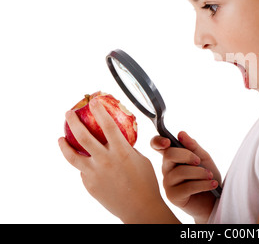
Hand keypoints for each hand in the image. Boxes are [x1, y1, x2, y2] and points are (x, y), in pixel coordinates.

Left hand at [59, 98, 178, 223]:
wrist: (140, 208)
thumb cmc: (146, 182)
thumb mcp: (141, 159)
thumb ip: (127, 148)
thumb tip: (117, 140)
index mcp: (121, 152)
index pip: (107, 125)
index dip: (99, 110)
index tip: (93, 101)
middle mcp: (105, 161)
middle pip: (83, 136)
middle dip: (73, 121)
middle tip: (69, 113)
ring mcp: (94, 174)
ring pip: (72, 156)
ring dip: (64, 144)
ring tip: (60, 137)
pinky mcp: (89, 185)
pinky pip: (83, 170)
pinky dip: (84, 164)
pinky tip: (86, 162)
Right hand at [151, 131, 220, 223]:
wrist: (215, 200)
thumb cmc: (207, 177)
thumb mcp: (204, 158)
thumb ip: (193, 146)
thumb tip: (181, 133)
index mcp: (172, 157)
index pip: (157, 145)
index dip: (158, 141)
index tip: (168, 141)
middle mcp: (167, 169)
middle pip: (169, 155)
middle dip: (187, 155)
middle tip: (199, 161)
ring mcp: (167, 183)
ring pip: (180, 172)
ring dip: (199, 172)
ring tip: (210, 176)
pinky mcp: (173, 197)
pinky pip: (187, 187)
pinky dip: (202, 184)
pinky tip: (212, 184)